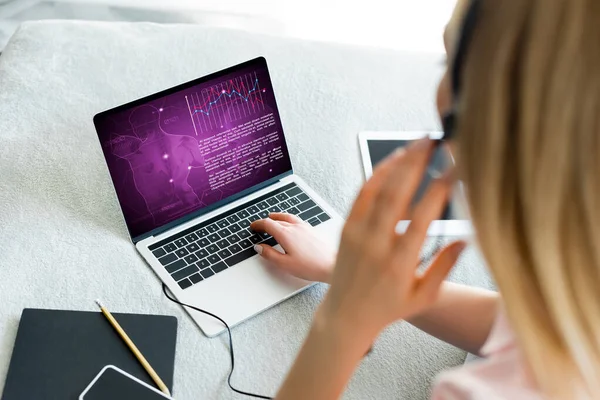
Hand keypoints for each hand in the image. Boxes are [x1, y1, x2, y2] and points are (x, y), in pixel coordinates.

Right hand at [250, 213, 336, 282]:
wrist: (332, 264)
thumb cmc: (311, 266)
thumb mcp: (284, 264)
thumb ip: (270, 254)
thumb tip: (259, 248)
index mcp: (286, 234)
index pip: (268, 224)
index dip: (258, 224)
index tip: (253, 226)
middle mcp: (295, 227)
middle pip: (277, 219)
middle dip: (266, 222)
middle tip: (260, 226)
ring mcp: (305, 227)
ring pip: (288, 217)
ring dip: (278, 216)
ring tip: (273, 217)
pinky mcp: (313, 230)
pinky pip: (297, 220)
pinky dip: (289, 219)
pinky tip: (291, 224)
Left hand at [318, 139, 465, 343]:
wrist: (346, 315)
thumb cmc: (387, 307)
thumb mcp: (424, 297)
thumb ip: (444, 268)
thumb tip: (466, 239)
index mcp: (400, 262)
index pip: (424, 217)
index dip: (440, 189)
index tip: (455, 170)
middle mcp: (377, 244)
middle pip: (398, 194)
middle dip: (418, 163)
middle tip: (434, 142)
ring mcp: (358, 234)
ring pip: (378, 189)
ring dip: (398, 163)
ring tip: (417, 144)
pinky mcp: (346, 227)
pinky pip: (361, 194)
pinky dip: (376, 174)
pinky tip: (393, 160)